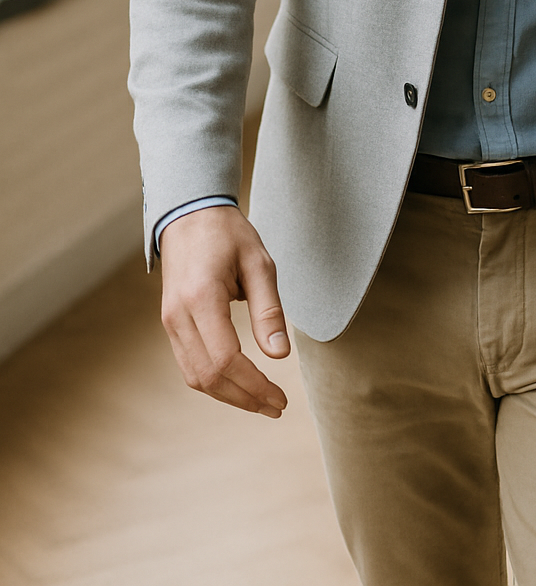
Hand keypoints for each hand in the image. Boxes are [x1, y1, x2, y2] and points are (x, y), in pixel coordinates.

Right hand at [159, 206, 289, 417]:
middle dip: (245, 398)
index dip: (254, 385)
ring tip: (262, 401)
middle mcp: (178, 316)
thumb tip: (280, 355)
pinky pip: (189, 364)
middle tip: (277, 407)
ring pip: (195, 377)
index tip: (281, 397)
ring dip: (229, 395)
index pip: (225, 360)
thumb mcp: (259, 262)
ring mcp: (169, 321)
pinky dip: (214, 381)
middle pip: (208, 377)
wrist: (190, 213)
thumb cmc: (228, 234)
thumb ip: (268, 310)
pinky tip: (239, 383)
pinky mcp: (170, 323)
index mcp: (201, 298)